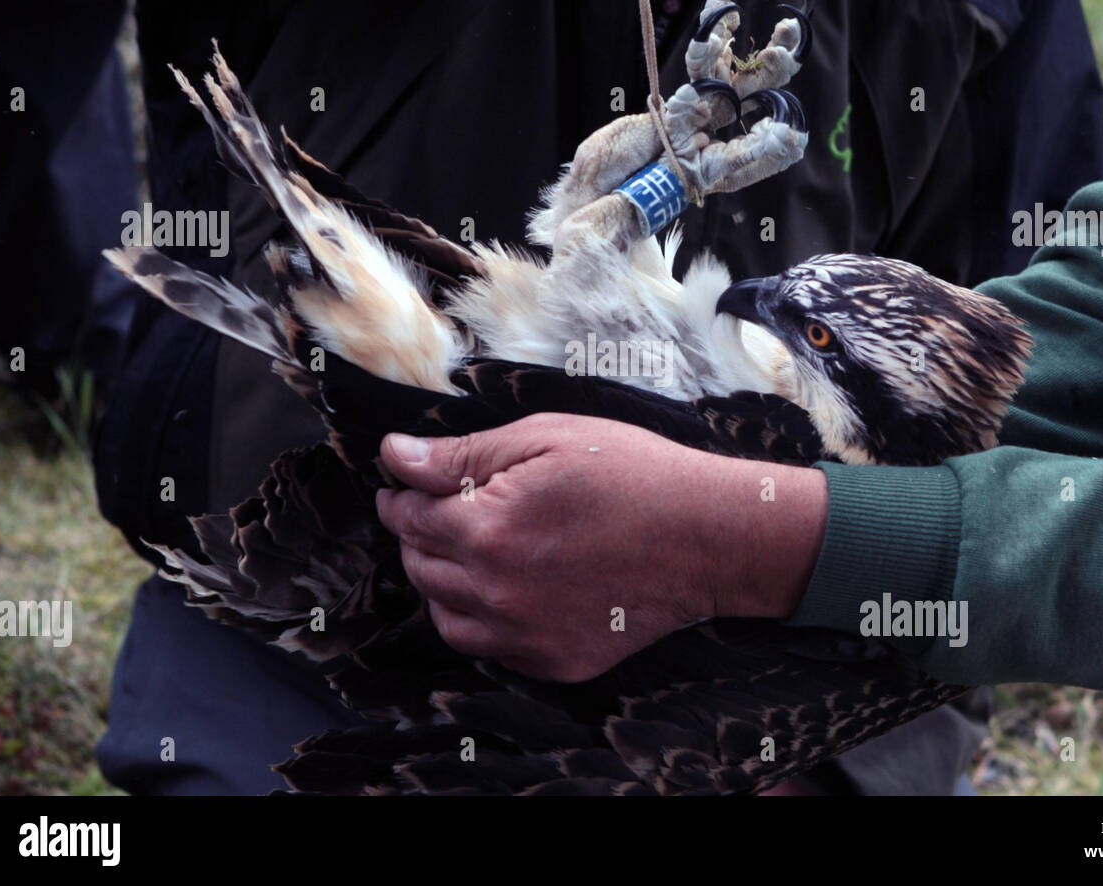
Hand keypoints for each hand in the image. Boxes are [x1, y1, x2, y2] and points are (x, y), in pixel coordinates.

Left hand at [375, 413, 827, 681]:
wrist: (708, 536)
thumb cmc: (632, 474)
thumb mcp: (546, 439)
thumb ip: (462, 455)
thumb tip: (394, 456)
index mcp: (487, 530)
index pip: (409, 518)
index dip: (402, 495)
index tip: (406, 484)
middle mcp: (497, 593)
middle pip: (419, 567)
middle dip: (419, 534)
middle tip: (439, 509)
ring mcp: (525, 636)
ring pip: (443, 614)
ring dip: (442, 579)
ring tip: (469, 548)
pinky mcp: (552, 662)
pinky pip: (486, 647)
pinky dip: (478, 618)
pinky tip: (503, 586)